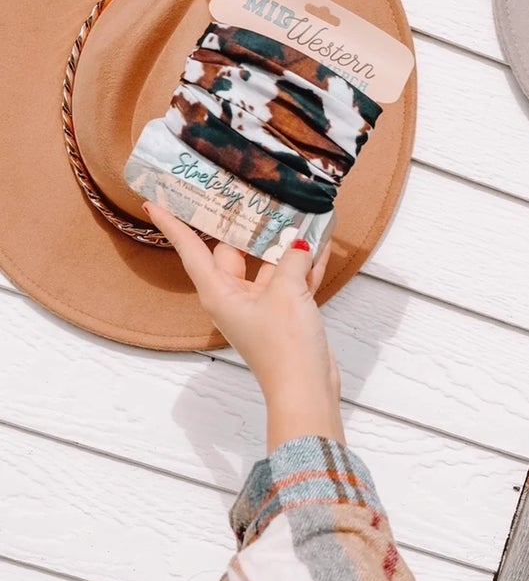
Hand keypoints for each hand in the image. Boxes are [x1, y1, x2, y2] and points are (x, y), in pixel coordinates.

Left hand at [146, 201, 344, 449]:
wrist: (307, 390)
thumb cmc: (285, 347)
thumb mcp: (287, 293)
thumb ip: (291, 260)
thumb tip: (299, 242)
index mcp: (219, 293)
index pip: (191, 250)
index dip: (173, 224)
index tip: (155, 201)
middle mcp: (234, 297)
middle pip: (233, 250)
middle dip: (245, 223)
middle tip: (248, 190)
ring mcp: (259, 306)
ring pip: (267, 263)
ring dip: (284, 243)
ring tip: (297, 210)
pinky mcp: (283, 314)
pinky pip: (290, 281)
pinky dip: (304, 264)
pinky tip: (321, 242)